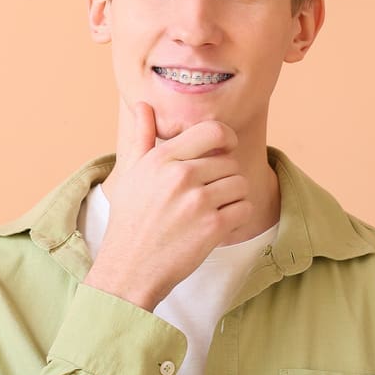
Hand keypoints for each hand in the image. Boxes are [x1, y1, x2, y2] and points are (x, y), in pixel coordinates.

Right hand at [82, 102, 252, 310]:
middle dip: (223, 177)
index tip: (226, 149)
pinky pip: (245, 209)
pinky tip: (217, 224)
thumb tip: (143, 105)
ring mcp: (198, 202)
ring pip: (240, 185)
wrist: (130, 269)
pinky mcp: (213, 228)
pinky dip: (237, 217)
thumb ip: (142, 136)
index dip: (227, 138)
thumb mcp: (131, 174)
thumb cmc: (131, 219)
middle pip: (229, 161)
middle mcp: (181, 176)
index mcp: (162, 159)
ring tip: (210, 210)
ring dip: (232, 198)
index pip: (213, 131)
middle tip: (206, 195)